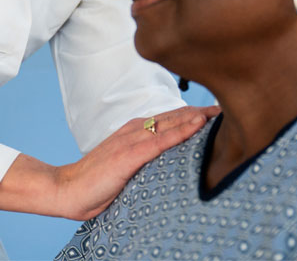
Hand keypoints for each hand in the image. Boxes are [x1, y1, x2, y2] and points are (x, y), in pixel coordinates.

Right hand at [0, 105, 217, 219]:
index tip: (218, 113)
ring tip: (221, 112)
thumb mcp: (127, 166)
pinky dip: (181, 131)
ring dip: (197, 116)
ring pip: (171, 123)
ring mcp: (132, 140)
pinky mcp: (129, 154)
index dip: (195, 114)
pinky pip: (160, 140)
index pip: (171, 118)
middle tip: (228, 107)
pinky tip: (197, 125)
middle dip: (202, 112)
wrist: (68, 189)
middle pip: (175, 116)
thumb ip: (146, 158)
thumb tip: (171, 161)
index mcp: (135, 131)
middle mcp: (135, 130)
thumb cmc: (97, 182)